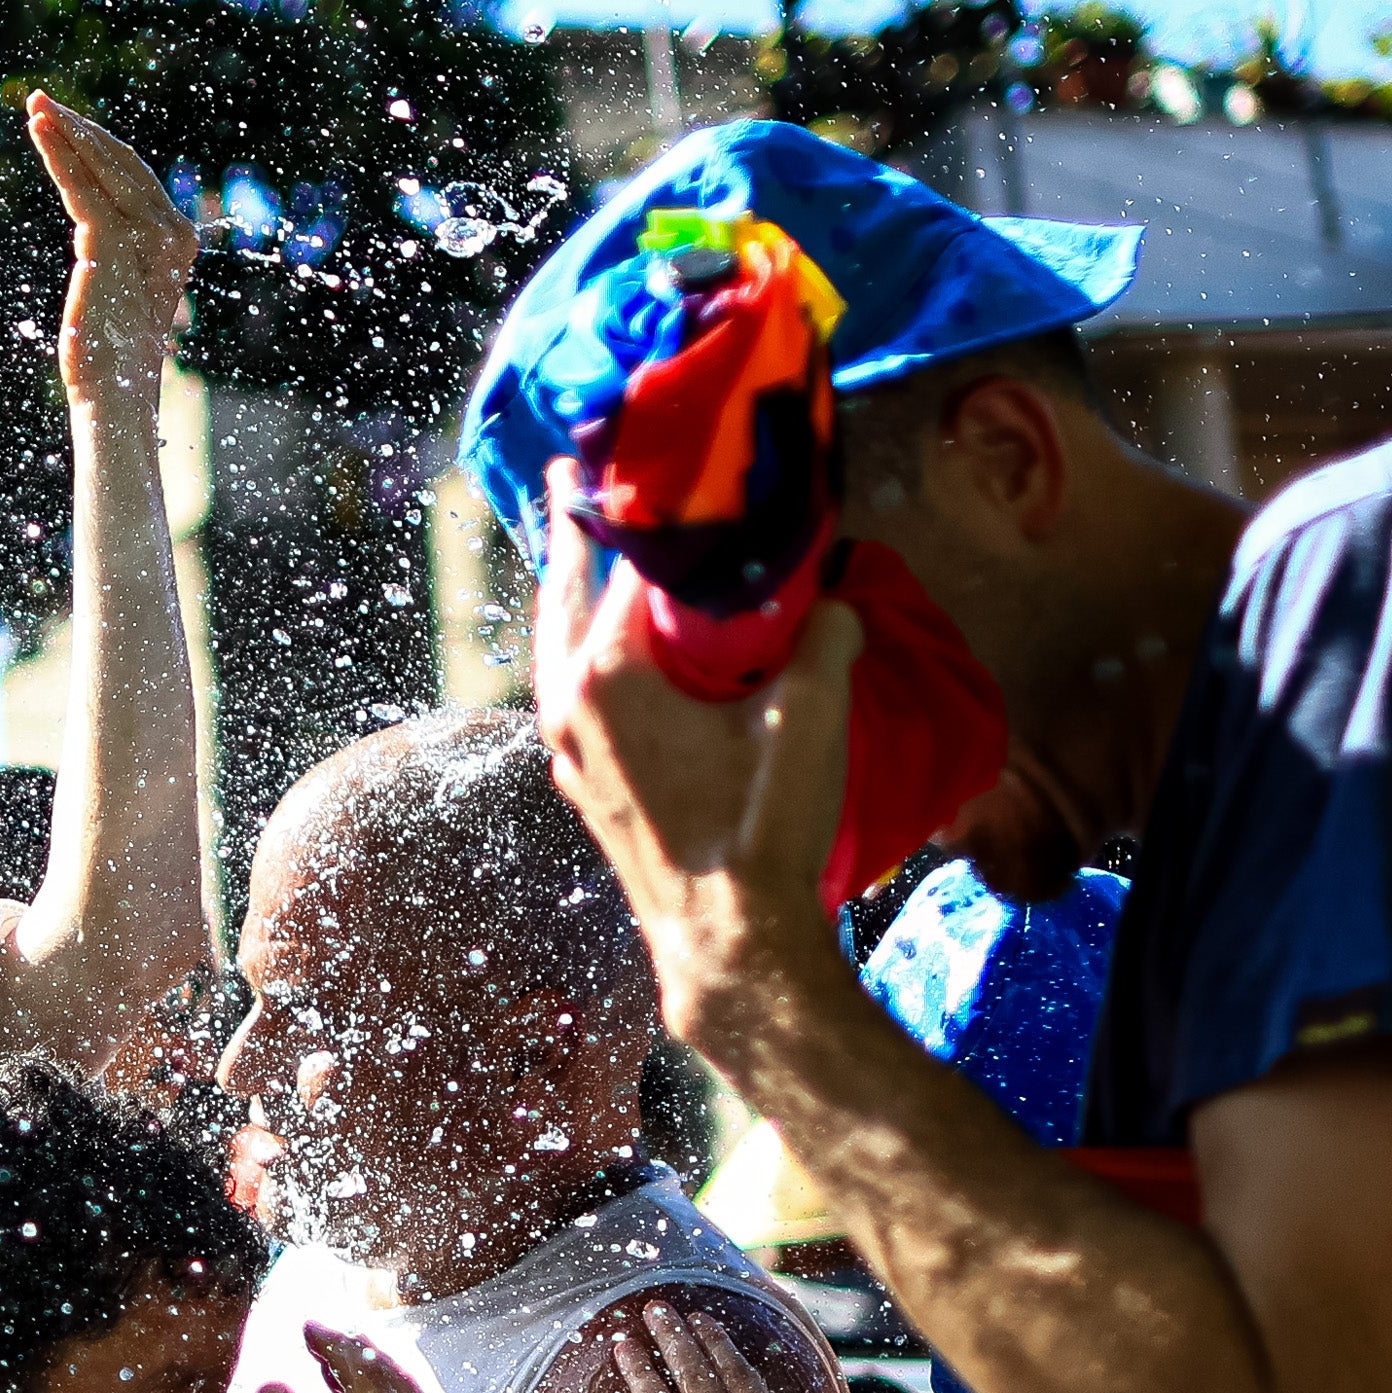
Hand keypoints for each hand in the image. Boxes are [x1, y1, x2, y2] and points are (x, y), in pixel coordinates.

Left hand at [27, 89, 195, 409]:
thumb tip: (92, 227)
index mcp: (175, 240)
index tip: (65, 122)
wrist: (116, 391)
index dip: (98, 144)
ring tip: (35, 105)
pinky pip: (79, 186)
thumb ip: (114, 250)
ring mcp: (143, 234)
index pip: (133, 176)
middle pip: (120, 161)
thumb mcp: (118, 288)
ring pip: (100, 165)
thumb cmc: (112, 354)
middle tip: (43, 99)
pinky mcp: (109, 242)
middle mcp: (168, 231)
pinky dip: (57, 154)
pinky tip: (39, 130)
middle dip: (79, 127)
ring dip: (64, 130)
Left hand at [533, 461, 857, 1034]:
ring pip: (556, 639)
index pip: (626, 551)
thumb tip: (835, 594)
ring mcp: (569, 745)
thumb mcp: (812, 720)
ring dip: (574, 586)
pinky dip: (580, 644)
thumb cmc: (763, 833)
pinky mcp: (583, 778)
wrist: (730, 945)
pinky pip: (567, 685)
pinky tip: (609, 639)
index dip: (652, 496)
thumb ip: (825, 636)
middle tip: (585, 466)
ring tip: (589, 540)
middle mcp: (570, 700)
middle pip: (567, 584)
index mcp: (610, 669)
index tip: (661, 447)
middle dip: (582, 523)